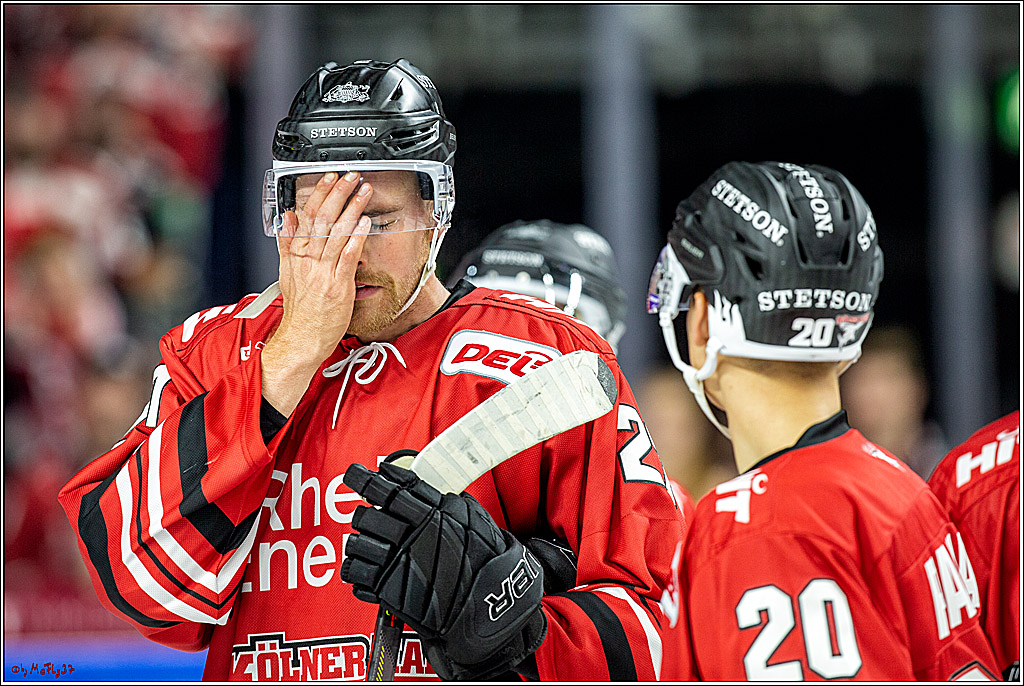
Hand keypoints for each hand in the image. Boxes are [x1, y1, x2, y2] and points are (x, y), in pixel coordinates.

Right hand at [260, 171, 371, 414]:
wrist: (302, 339)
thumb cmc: (300, 311)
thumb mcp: (287, 273)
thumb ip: (287, 244)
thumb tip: (287, 218)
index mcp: (296, 255)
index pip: (306, 216)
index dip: (318, 194)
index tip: (328, 176)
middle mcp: (308, 260)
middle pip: (322, 219)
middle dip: (338, 194)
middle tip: (351, 176)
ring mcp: (322, 272)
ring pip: (335, 233)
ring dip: (351, 209)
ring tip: (363, 191)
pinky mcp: (337, 285)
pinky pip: (346, 258)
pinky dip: (354, 239)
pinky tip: (364, 223)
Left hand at [341, 461, 546, 680]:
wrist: (491, 602)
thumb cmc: (486, 558)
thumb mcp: (473, 516)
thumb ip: (442, 499)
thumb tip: (415, 485)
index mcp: (429, 514)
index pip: (389, 489)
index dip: (366, 479)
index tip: (358, 475)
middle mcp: (410, 536)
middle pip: (367, 516)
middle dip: (365, 515)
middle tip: (371, 517)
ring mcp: (397, 564)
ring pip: (356, 543)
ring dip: (359, 541)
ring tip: (368, 544)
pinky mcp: (388, 590)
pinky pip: (355, 572)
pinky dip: (356, 567)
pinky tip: (366, 565)